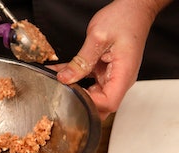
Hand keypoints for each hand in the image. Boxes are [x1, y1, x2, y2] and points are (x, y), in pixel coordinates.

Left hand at [48, 0, 169, 119]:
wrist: (133, 9)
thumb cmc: (124, 19)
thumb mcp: (98, 37)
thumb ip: (81, 60)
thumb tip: (66, 78)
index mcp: (123, 74)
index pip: (108, 102)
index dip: (90, 104)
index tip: (71, 97)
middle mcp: (119, 79)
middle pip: (102, 105)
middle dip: (81, 104)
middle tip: (62, 94)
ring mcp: (112, 76)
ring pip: (93, 95)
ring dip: (74, 91)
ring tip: (57, 84)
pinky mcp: (104, 71)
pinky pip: (87, 81)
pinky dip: (72, 78)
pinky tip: (58, 72)